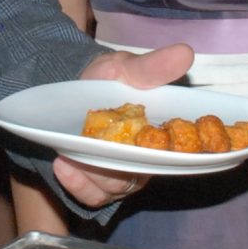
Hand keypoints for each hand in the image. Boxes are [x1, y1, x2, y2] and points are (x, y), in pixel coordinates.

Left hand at [53, 43, 193, 207]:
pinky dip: (78, 185)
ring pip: (114, 186)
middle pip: (139, 174)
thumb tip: (185, 53)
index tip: (146, 143)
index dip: (166, 153)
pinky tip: (62, 167)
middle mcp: (145, 158)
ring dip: (92, 176)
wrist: (74, 89)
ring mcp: (122, 173)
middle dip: (117, 168)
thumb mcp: (126, 69)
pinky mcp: (98, 183)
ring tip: (70, 157)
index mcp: (161, 132)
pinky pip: (94, 195)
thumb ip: (151, 68)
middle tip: (94, 152)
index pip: (175, 153)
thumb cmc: (108, 80)